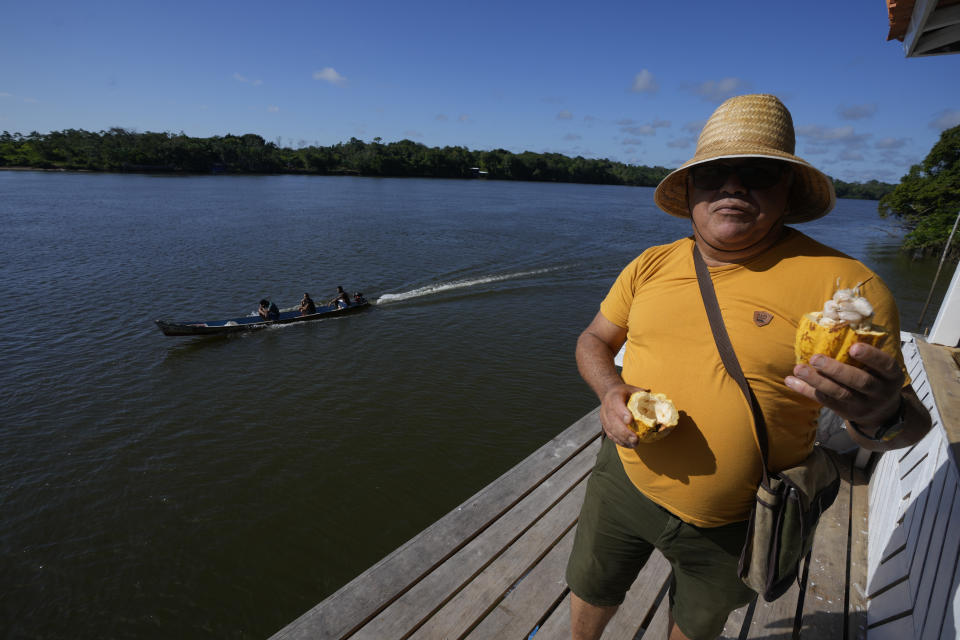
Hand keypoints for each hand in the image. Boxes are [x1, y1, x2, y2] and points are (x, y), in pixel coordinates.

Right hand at [599, 383, 647, 447]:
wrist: (608, 393)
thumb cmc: (624, 392)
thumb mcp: (632, 389)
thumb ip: (642, 394)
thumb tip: (658, 399)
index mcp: (614, 397)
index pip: (616, 405)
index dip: (622, 413)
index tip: (630, 421)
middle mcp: (607, 408)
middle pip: (613, 421)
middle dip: (624, 432)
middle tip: (635, 439)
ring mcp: (604, 417)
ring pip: (611, 430)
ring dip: (623, 439)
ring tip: (634, 444)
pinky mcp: (605, 425)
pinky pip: (611, 435)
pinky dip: (619, 441)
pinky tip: (629, 445)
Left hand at [785, 342, 903, 427]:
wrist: (883, 413)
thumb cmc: (877, 377)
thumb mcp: (882, 368)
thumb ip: (868, 352)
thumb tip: (839, 321)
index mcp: (892, 376)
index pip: (885, 364)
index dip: (871, 356)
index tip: (854, 347)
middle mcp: (880, 392)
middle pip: (859, 381)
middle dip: (836, 370)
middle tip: (815, 358)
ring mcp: (863, 405)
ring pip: (839, 393)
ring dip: (817, 381)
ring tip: (799, 369)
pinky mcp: (846, 412)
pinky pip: (825, 401)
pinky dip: (806, 390)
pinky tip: (791, 381)